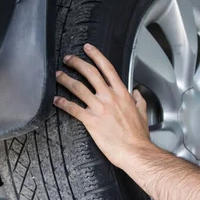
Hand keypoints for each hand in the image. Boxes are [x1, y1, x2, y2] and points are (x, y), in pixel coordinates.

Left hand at [53, 44, 152, 168]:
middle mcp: (109, 97)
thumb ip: (138, 100)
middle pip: (90, 73)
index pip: (107, 68)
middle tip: (68, 59)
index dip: (96, 55)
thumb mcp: (143, 113)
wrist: (135, 151)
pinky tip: (56, 100)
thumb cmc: (138, 136)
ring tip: (58, 75)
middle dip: (77, 63)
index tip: (88, 48)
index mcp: (122, 93)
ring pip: (78, 88)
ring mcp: (99, 108)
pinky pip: (73, 108)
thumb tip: (136, 93)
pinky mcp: (91, 121)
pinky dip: (62, 103)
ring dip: (66, 79)